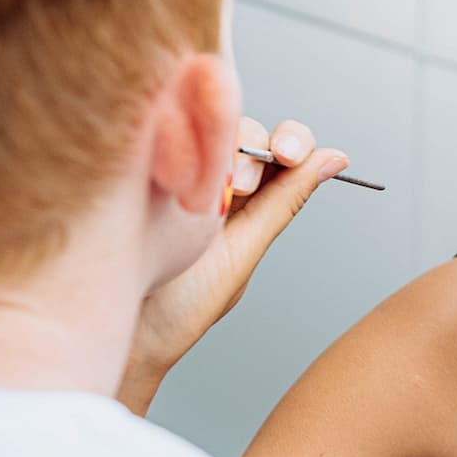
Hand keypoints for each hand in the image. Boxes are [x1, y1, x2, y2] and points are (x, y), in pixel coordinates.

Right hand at [121, 118, 346, 408]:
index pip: (283, 153)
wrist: (120, 330)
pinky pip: (160, 130)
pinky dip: (172, 131)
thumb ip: (285, 202)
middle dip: (252, 147)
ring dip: (213, 146)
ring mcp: (173, 170)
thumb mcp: (242, 252)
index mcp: (250, 204)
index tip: (289, 154)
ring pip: (204, 126)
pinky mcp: (135, 165)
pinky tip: (169, 157)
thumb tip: (336, 159)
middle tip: (241, 184)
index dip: (292, 142)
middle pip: (246, 132)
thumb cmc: (181, 306)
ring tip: (201, 189)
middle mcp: (214, 183)